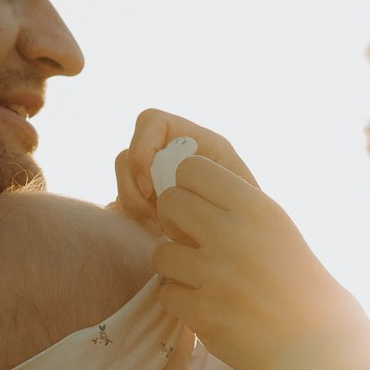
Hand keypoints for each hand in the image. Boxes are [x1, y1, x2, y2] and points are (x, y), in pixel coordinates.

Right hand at [110, 109, 260, 237]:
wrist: (241, 248)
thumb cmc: (246, 223)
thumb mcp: (237, 199)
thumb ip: (209, 183)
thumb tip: (167, 186)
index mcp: (199, 141)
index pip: (152, 122)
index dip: (142, 151)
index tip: (152, 189)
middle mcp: (175, 152)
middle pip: (130, 151)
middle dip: (134, 185)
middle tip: (155, 214)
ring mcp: (157, 174)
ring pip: (123, 174)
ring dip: (134, 202)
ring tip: (159, 227)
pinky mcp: (146, 196)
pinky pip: (123, 197)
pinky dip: (133, 214)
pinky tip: (156, 230)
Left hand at [149, 156, 369, 369]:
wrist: (318, 345)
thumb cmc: (299, 284)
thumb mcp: (276, 229)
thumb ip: (235, 206)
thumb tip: (182, 185)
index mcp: (256, 207)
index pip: (192, 169)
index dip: (188, 188)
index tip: (199, 208)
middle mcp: (234, 234)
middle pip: (169, 203)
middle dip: (174, 223)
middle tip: (191, 243)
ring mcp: (216, 274)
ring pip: (161, 253)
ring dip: (175, 267)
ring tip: (201, 279)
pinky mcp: (203, 312)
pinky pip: (167, 294)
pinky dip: (182, 303)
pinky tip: (206, 306)